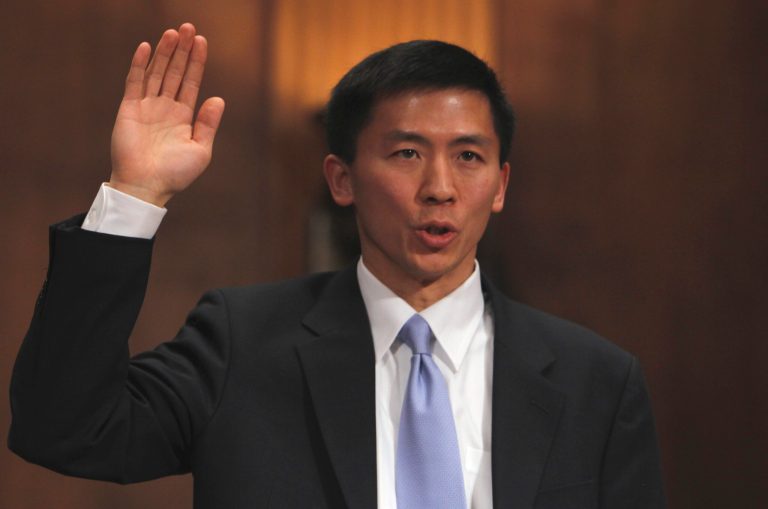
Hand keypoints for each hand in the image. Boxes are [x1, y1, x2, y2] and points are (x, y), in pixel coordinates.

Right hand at [109, 23, 224, 205]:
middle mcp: (165, 108)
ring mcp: (147, 107)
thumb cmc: (175, 174)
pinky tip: (147, 47)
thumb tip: (218, 99)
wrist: (147, 186)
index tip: (202, 41)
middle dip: (182, 50)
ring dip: (165, 53)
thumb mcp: (200, 149)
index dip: (197, 62)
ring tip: (174, 32)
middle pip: (175, 72)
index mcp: (183, 117)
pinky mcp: (129, 109)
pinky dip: (140, 65)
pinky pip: (135, 82)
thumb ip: (208, 124)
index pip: (191, 82)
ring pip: (157, 72)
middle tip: (188, 28)